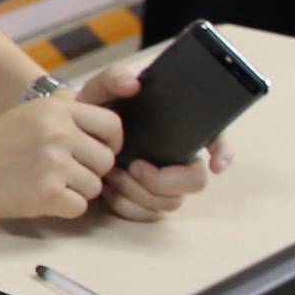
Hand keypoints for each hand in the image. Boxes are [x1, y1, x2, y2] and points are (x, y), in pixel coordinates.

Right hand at [0, 81, 128, 221]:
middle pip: (106, 161)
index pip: (112, 125)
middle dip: (88, 171)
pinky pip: (79, 208)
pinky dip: (61, 209)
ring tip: (42, 184)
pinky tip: (37, 198)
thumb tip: (96, 104)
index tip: (91, 153)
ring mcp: (55, 163)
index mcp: (57, 109)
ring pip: (95, 187)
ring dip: (74, 191)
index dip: (108, 142)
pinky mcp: (48, 193)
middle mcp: (60, 132)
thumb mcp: (28, 112)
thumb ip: (65, 109)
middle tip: (58, 174)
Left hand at [70, 62, 231, 221]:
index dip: (223, 152)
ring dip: (139, 193)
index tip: (216, 164)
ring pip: (170, 203)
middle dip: (165, 180)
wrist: (72, 139)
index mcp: (178, 128)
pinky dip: (126, 205)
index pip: (216, 138)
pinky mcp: (146, 201)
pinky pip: (147, 216)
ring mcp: (164, 183)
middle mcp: (178, 157)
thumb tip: (132, 83)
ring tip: (112, 175)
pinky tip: (109, 190)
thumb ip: (112, 78)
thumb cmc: (94, 113)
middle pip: (195, 181)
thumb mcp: (99, 91)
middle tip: (133, 167)